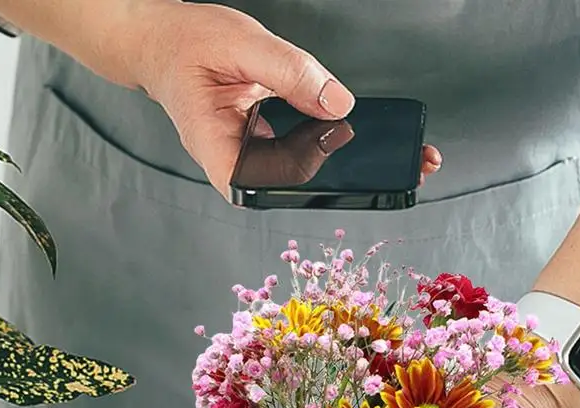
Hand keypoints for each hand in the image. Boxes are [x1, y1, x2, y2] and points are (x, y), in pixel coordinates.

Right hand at [129, 1, 441, 196]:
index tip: (357, 144)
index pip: (285, 179)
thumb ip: (292, 73)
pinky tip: (375, 141)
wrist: (163, 47)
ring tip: (409, 159)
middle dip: (364, 179)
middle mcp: (244, 174)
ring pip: (316, 179)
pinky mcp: (271, 154)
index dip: (325, 164)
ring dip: (361, 168)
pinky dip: (342, 147)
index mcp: (225, 159)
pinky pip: (312, 157)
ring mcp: (259, 168)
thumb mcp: (241, 45)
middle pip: (310, 190)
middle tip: (416, 167)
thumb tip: (340, 104)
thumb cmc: (187, 47)